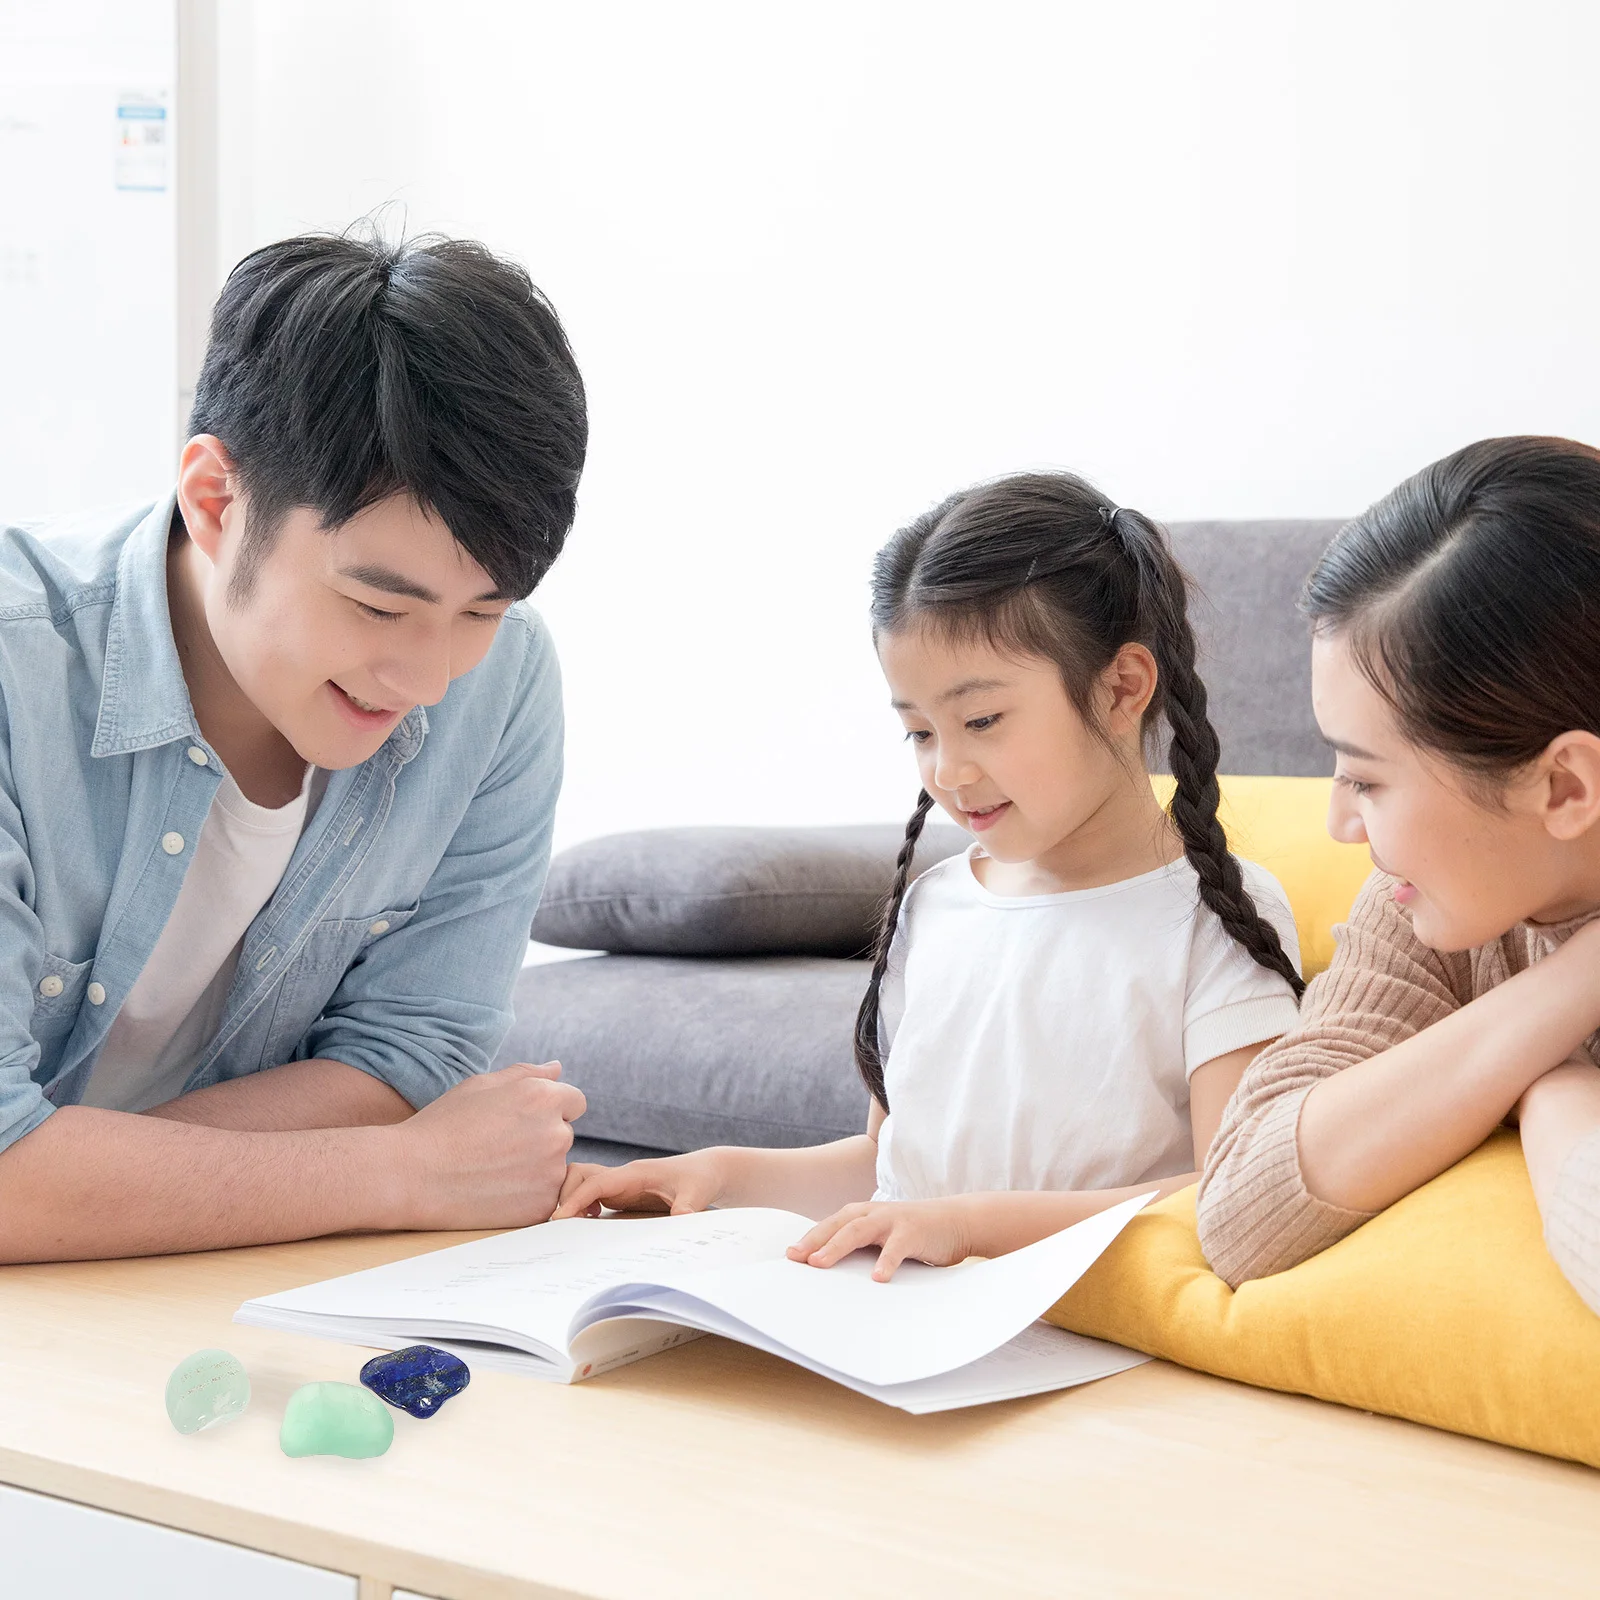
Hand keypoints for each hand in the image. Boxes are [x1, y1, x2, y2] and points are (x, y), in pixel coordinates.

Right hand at [389, 1060, 584, 1229]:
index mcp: (544, 1098)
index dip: (550, 1110)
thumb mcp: (481, 1085)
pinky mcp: (541, 1206)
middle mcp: (555, 1133)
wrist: (411, 1175)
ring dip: (536, 1168)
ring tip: (492, 1169)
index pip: (575, 1102)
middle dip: (541, 1137)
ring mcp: (550, 1173)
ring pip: (556, 1167)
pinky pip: (545, 1196)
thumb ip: (526, 1074)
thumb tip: (557, 1069)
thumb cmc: (443, 1125)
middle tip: (497, 1147)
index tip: (521, 1121)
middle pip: (564, 1133)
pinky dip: (526, 1195)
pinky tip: (493, 1191)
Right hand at [550, 1150, 727, 1218]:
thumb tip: (682, 1218)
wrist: (706, 1171)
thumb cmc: (700, 1178)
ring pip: (581, 1181)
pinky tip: (591, 1221)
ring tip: (576, 1224)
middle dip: (566, 1196)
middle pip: (579, 1175)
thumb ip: (687, 1205)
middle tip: (567, 1225)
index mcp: (635, 1173)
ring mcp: (620, 1183)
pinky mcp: (621, 1192)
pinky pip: (591, 1192)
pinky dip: (581, 1204)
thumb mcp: (697, 1193)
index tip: (559, 1219)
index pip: (596, 1182)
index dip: (575, 1199)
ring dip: (571, 1198)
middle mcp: (623, 1175)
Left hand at [787, 1197, 976, 1281]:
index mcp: (862, 1215)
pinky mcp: (913, 1231)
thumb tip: (829, 1270)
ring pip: (859, 1230)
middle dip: (814, 1241)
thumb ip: (860, 1248)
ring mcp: (892, 1220)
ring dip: (837, 1246)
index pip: (829, 1226)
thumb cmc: (912, 1233)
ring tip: (820, 1263)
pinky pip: (896, 1247)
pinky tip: (877, 1278)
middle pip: (837, 1225)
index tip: (789, 1256)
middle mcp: (873, 1213)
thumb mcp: (882, 1238)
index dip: (809, 1239)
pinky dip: (885, 1261)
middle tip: (795, 1258)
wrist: (955, 1220)